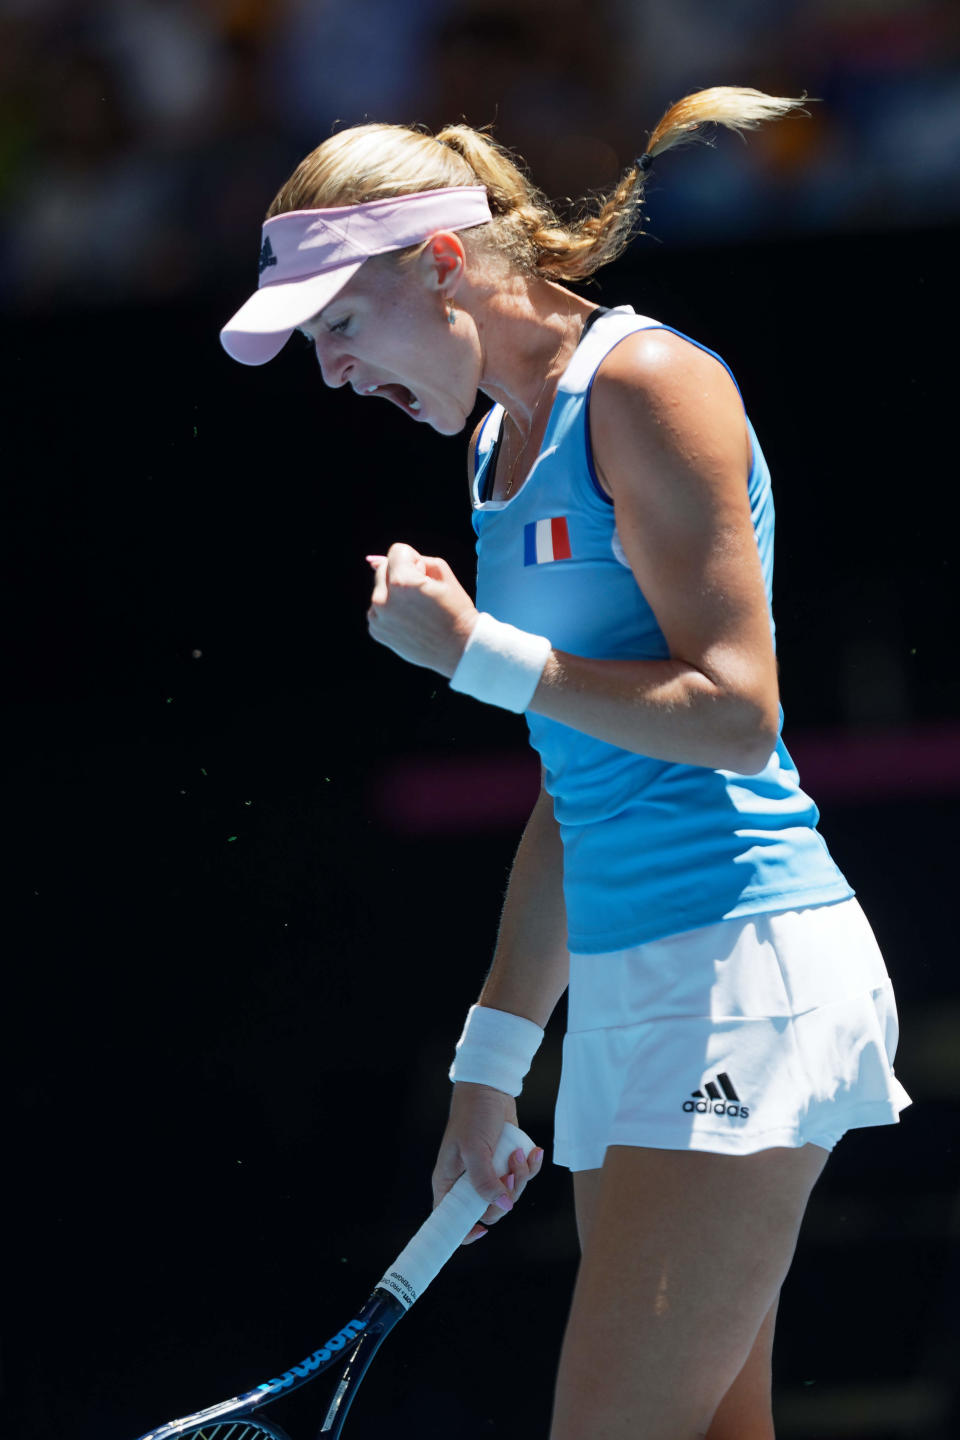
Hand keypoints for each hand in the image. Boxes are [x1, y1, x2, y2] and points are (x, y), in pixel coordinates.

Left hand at [366, 543, 477, 675]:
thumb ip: (412, 558)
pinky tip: (410, 621)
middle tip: (423, 595)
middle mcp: (383, 600)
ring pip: (380, 589)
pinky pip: (379, 608)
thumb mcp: (442, 573)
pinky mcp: (376, 630)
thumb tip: (372, 561)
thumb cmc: (455, 609)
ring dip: (395, 593)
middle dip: (402, 575)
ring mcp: (377, 617)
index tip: (427, 578)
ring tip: (418, 611)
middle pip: (384, 569)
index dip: (416, 561)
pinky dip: (391, 610)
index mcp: (401, 582)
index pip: (397, 551)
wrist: (459, 648)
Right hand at [432, 1082, 544, 1244]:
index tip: (482, 1229)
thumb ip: (485, 1180)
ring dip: (520, 1177)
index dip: (465, 1231)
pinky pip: (522, 1178)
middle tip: (508, 1174)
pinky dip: (531, 1167)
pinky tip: (533, 1151)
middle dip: (505, 1195)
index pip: (451, 1220)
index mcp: (449, 1183)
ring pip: (509, 1196)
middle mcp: (467, 1182)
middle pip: (489, 1211)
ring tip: (519, 1153)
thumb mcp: (474, 1148)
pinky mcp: (505, 1164)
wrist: (491, 1089)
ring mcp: (488, 1174)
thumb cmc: (473, 1115)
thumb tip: (502, 1206)